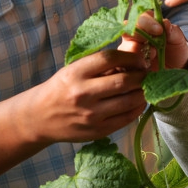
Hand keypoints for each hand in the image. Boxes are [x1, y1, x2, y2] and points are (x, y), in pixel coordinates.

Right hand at [26, 48, 149, 142]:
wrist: (40, 117)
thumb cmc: (60, 88)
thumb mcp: (73, 70)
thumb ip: (98, 65)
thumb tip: (132, 57)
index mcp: (75, 73)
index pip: (109, 58)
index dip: (130, 56)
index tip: (138, 58)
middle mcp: (83, 93)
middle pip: (124, 81)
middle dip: (141, 75)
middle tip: (146, 72)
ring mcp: (91, 114)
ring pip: (129, 101)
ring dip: (143, 92)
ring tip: (145, 86)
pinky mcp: (98, 130)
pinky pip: (126, 118)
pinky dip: (138, 108)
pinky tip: (139, 102)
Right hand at [120, 13, 187, 71]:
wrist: (175, 68)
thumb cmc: (175, 50)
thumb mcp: (178, 40)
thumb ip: (172, 31)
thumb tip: (165, 23)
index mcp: (146, 24)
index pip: (140, 17)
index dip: (147, 22)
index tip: (159, 30)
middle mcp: (134, 35)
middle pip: (127, 30)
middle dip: (139, 36)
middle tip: (153, 45)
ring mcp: (129, 50)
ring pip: (123, 47)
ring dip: (136, 51)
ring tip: (152, 56)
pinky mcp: (128, 65)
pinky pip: (124, 64)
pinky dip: (135, 64)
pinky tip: (147, 66)